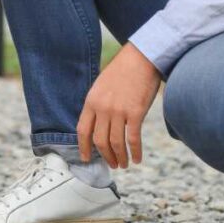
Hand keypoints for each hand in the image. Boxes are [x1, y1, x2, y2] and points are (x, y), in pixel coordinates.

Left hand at [77, 43, 161, 168]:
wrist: (141, 57)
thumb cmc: (122, 71)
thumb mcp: (101, 85)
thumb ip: (97, 104)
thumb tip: (98, 125)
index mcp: (91, 101)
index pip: (82, 130)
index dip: (83, 147)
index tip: (86, 158)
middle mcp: (102, 108)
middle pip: (99, 141)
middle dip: (105, 156)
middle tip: (112, 164)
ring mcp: (118, 111)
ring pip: (116, 143)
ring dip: (120, 157)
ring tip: (124, 164)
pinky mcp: (135, 112)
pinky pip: (133, 139)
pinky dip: (135, 152)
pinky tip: (137, 158)